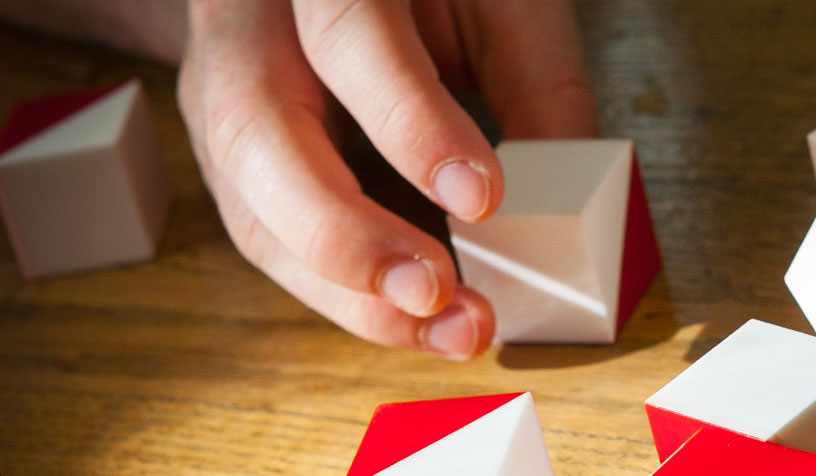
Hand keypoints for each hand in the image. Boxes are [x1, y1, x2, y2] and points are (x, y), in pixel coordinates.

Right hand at [177, 0, 595, 359]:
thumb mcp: (499, 3)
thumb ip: (535, 84)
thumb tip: (573, 205)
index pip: (346, 39)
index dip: (410, 124)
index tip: (482, 198)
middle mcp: (246, 31)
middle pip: (256, 138)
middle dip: (345, 235)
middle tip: (432, 294)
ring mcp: (222, 95)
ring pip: (252, 211)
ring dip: (347, 291)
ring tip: (445, 329)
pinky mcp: (234, 160)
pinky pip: (271, 240)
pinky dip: (343, 293)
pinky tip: (411, 319)